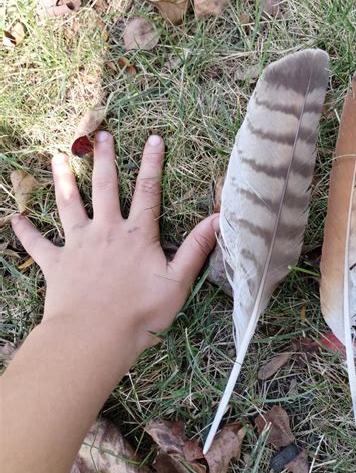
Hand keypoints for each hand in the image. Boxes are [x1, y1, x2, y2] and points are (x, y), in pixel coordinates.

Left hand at [11, 132, 218, 354]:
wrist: (94, 337)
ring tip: (57, 156)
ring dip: (64, 179)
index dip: (152, 163)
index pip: (148, 191)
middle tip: (100, 135)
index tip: (154, 138)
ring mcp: (77, 245)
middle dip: (105, 159)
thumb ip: (196, 248)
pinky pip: (37, 243)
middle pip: (105, 187)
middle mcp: (105, 231)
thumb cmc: (140, 313)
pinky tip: (15, 218)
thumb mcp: (177, 282)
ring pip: (69, 204)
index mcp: (136, 235)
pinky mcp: (56, 263)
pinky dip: (26, 231)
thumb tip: (219, 218)